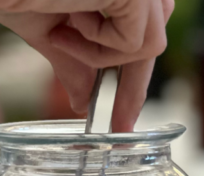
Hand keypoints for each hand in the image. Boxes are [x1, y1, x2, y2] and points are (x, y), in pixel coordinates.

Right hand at [0, 0, 173, 131]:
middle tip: (117, 125)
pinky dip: (98, 48)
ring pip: (150, 45)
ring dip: (102, 56)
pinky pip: (135, 43)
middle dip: (131, 87)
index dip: (134, 79)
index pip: (141, 36)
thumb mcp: (51, 33)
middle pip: (151, 43)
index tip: (123, 119)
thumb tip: (84, 101)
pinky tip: (68, 22)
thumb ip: (76, 64)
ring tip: (61, 37)